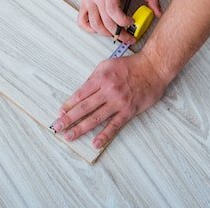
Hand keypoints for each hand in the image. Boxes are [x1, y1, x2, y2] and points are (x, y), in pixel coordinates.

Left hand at [53, 54, 168, 148]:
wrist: (153, 68)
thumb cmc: (130, 65)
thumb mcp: (107, 65)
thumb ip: (94, 78)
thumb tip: (82, 93)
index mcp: (100, 78)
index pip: (80, 94)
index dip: (68, 105)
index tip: (59, 113)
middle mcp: (107, 90)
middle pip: (84, 107)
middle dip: (68, 119)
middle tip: (57, 127)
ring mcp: (118, 102)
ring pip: (96, 118)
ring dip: (81, 128)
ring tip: (69, 136)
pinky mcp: (129, 111)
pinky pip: (114, 125)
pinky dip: (104, 135)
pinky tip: (95, 143)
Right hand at [79, 0, 160, 38]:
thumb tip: (157, 12)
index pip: (114, 13)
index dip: (124, 22)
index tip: (131, 22)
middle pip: (105, 23)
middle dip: (119, 34)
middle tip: (128, 37)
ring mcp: (88, 0)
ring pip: (95, 25)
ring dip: (106, 34)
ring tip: (116, 34)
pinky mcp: (84, 2)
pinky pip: (82, 21)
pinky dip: (90, 29)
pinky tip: (100, 28)